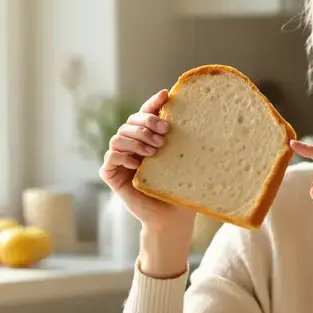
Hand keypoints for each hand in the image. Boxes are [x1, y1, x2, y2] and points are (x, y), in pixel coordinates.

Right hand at [99, 90, 194, 234]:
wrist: (171, 217)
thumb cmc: (179, 188)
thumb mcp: (183, 160)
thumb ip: (183, 139)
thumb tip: (202, 113)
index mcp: (148, 138)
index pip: (146, 113)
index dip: (153, 103)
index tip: (166, 95)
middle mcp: (131, 145)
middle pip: (130, 121)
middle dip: (146, 124)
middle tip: (164, 135)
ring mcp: (120, 159)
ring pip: (118, 136)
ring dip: (136, 140)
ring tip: (153, 152)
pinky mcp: (111, 174)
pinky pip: (111, 156)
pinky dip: (124, 156)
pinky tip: (138, 165)